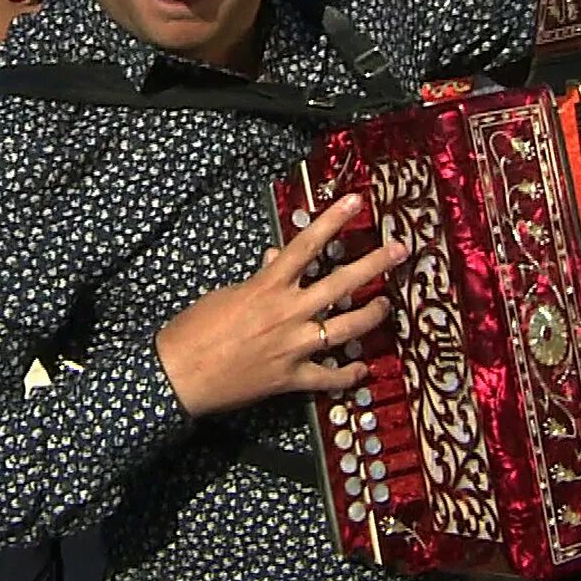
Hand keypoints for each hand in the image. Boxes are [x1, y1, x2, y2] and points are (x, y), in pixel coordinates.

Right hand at [155, 194, 403, 417]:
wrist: (180, 374)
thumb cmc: (195, 330)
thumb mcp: (227, 293)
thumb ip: (259, 278)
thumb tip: (276, 260)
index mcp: (268, 287)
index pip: (307, 245)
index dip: (333, 221)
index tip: (356, 202)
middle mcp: (287, 313)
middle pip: (340, 283)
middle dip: (375, 264)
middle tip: (401, 251)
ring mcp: (293, 346)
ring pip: (346, 328)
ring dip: (371, 315)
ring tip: (387, 305)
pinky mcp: (291, 378)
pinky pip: (328, 377)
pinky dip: (347, 375)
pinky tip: (362, 370)